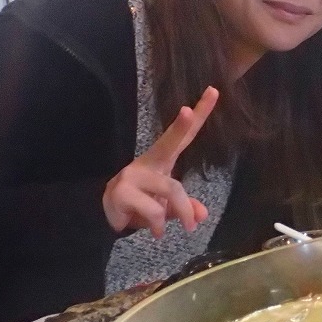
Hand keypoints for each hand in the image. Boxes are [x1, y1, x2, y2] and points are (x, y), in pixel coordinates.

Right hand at [103, 87, 218, 236]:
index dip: (200, 114)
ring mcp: (134, 175)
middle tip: (189, 111)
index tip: (214, 91)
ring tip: (173, 229)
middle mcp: (149, 162)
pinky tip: (154, 230)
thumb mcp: (169, 207)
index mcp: (164, 160)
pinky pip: (154, 210)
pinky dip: (158, 224)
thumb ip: (186, 208)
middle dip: (181, 126)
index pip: (185, 135)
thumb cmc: (142, 205)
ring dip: (180, 214)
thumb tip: (201, 215)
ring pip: (172, 191)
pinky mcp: (123, 192)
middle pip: (169, 142)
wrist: (108, 217)